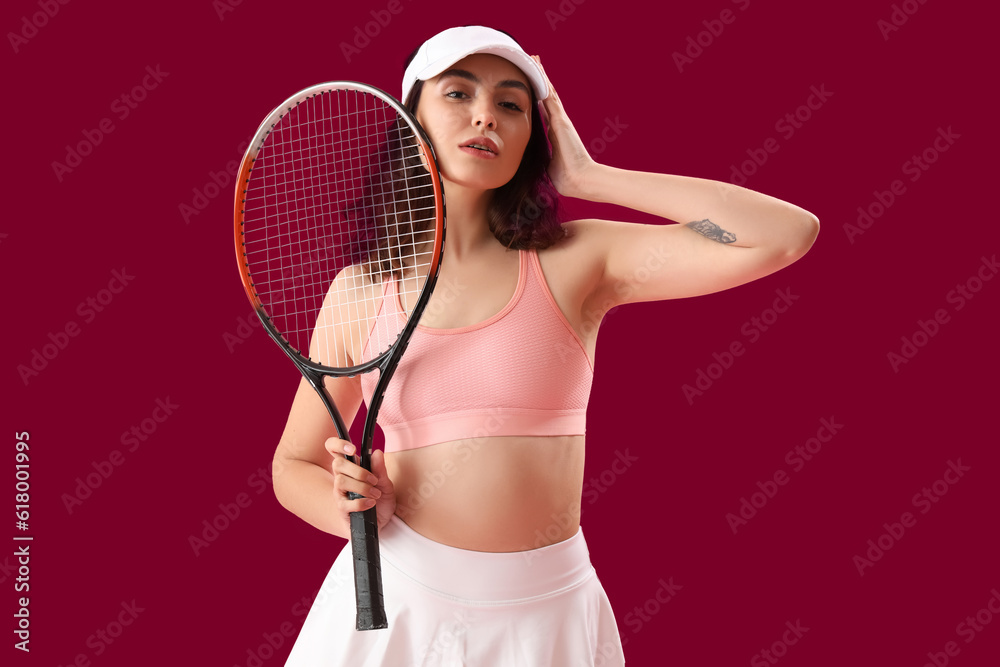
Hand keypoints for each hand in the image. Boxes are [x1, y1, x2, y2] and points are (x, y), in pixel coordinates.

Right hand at [326, 438, 396, 531]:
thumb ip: (380, 469)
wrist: (380, 523)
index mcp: (351, 468)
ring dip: (362, 487)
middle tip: (374, 480)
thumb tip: (376, 452)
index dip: (338, 444)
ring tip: (375, 494)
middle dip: (358, 470)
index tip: (352, 448)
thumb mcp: (385, 484)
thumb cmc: (380, 501)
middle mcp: (342, 478)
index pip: (334, 449)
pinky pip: (345, 503)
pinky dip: (361, 502)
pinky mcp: (342, 509)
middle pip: (338, 464)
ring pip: (340, 481)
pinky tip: (371, 504)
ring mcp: (340, 494)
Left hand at [533, 55, 596, 199]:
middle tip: (533, 63)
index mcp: (555, 134)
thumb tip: (535, 165)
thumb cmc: (567, 178)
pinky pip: (549, 96)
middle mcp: (558, 123)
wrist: (580, 179)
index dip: (538, 98)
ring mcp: (560, 120)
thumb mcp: (549, 166)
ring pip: (548, 92)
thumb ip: (544, 160)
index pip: (544, 112)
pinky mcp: (560, 120)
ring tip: (534, 59)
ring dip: (541, 75)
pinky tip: (537, 68)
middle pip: (547, 97)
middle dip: (540, 81)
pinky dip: (543, 81)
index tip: (532, 88)